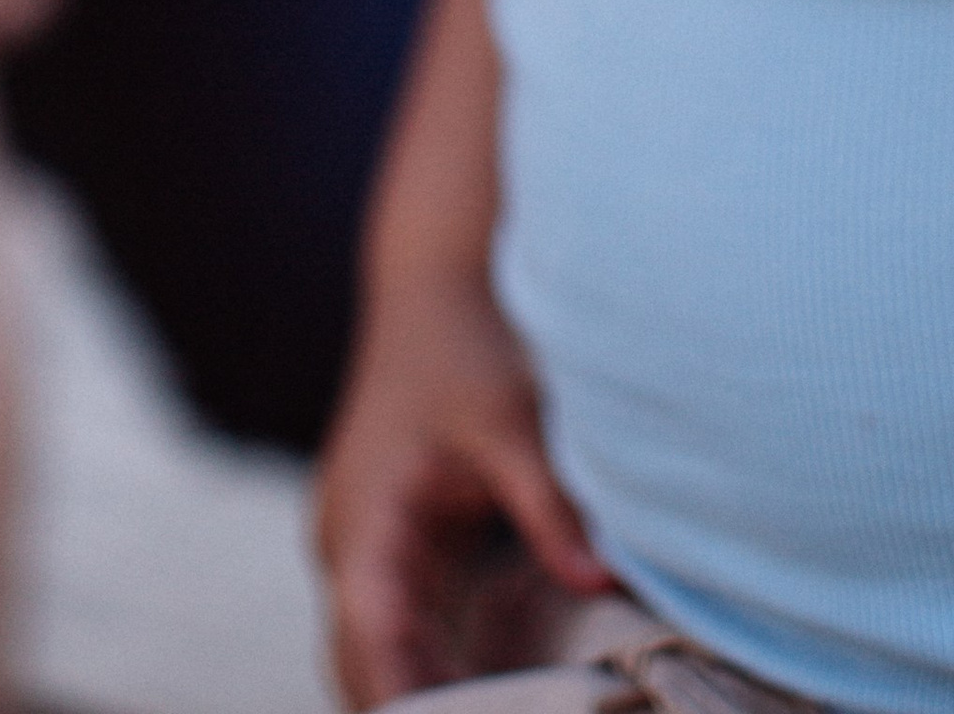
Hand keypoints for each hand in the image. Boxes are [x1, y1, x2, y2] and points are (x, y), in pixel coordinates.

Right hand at [318, 258, 614, 707]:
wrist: (435, 282)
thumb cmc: (464, 341)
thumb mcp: (510, 419)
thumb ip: (549, 505)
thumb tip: (599, 581)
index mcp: (365, 518)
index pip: (369, 635)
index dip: (403, 698)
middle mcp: (354, 545)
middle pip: (365, 662)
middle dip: (414, 708)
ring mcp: (374, 548)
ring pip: (385, 654)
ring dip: (430, 693)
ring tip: (510, 711)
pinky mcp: (402, 547)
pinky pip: (411, 629)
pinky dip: (443, 668)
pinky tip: (500, 696)